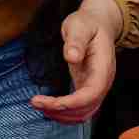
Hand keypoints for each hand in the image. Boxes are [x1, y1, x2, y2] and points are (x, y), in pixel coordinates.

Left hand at [31, 0, 122, 123]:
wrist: (97, 24)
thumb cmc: (87, 24)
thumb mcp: (79, 26)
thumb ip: (76, 41)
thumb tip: (72, 57)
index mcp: (103, 68)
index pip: (91, 94)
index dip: (72, 102)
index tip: (51, 102)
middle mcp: (102, 81)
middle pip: (87, 107)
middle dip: (62, 110)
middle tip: (36, 102)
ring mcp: (96, 86)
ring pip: (84, 112)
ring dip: (63, 115)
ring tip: (39, 106)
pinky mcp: (87, 86)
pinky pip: (80, 107)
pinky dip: (66, 112)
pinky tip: (49, 108)